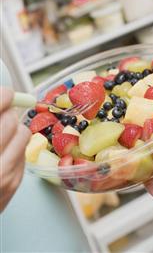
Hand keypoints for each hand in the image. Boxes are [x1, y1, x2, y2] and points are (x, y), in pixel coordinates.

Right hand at [0, 87, 30, 211]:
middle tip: (1, 115)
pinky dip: (15, 147)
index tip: (6, 94)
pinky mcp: (12, 184)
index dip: (3, 96)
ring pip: (22, 134)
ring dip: (13, 129)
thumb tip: (4, 97)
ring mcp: (2, 174)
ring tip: (2, 134)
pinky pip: (24, 152)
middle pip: (10, 120)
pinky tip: (3, 152)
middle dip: (6, 114)